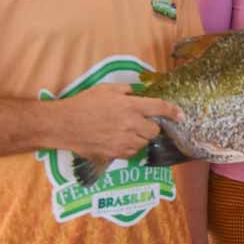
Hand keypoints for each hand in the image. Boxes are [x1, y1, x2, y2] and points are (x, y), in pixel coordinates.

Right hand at [52, 83, 182, 161]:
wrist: (63, 124)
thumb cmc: (84, 103)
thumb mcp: (107, 89)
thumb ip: (127, 90)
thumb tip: (139, 94)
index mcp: (130, 106)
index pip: (159, 108)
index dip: (173, 111)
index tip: (180, 115)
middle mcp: (130, 124)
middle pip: (154, 130)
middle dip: (150, 126)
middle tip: (139, 122)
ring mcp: (123, 141)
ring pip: (144, 142)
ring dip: (140, 137)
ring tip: (126, 131)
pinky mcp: (115, 154)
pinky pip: (132, 152)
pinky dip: (130, 147)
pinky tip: (118, 140)